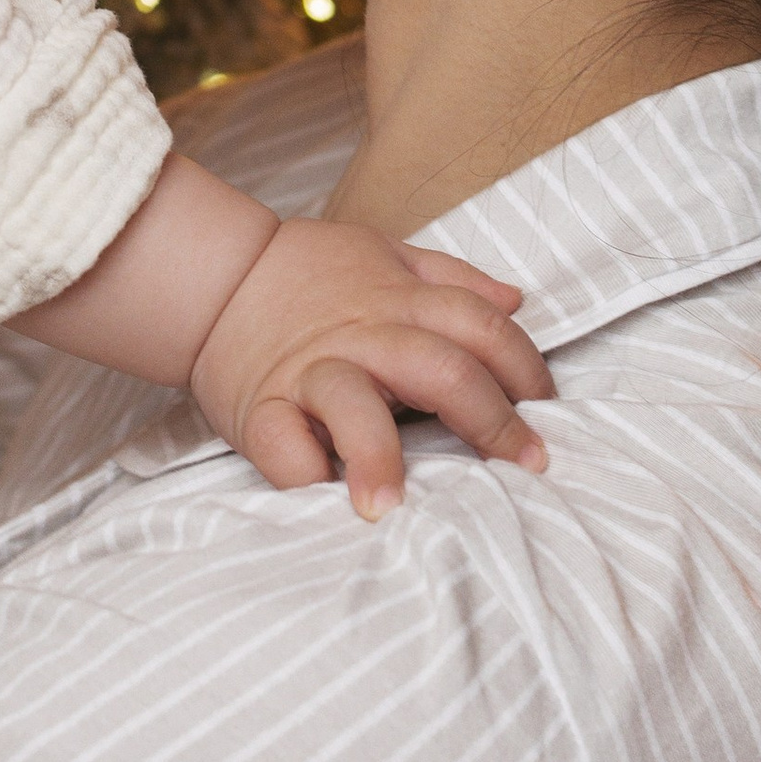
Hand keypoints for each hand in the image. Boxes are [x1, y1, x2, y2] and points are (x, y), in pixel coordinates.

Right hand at [188, 216, 553, 517]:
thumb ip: (452, 279)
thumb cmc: (308, 273)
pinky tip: (324, 500)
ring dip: (378, 456)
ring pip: (353, 405)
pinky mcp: (261, 408)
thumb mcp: (385, 254)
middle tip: (526, 467)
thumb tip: (516, 302)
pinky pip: (280, 444)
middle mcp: (362, 337)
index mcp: (400, 302)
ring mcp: (310, 374)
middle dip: (491, 420)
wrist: (214, 277)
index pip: (481, 329)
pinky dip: (301, 474)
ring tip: (394, 507)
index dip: (525, 369)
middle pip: (440, 370)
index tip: (547, 412)